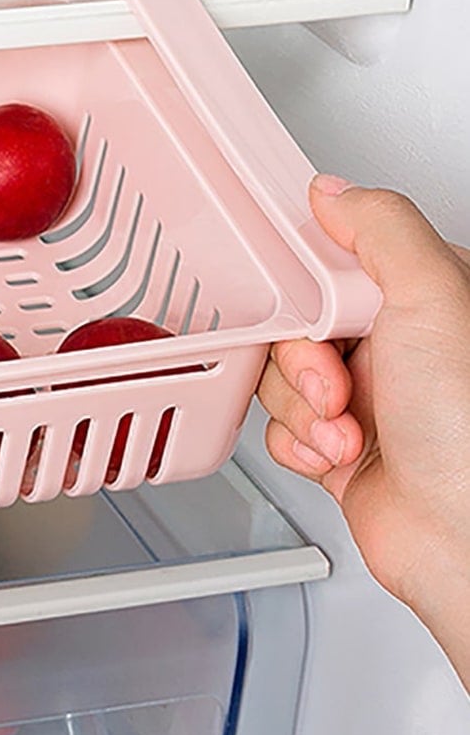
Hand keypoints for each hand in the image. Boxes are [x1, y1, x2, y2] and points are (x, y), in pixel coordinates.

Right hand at [259, 178, 469, 685]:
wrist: (466, 543)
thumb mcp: (433, 295)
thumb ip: (381, 228)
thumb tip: (333, 191)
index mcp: (426, 297)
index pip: (338, 257)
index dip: (308, 277)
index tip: (302, 295)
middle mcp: (402, 346)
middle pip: (300, 317)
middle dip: (302, 352)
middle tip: (333, 373)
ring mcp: (372, 399)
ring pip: (284, 372)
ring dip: (301, 402)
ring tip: (344, 422)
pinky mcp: (345, 450)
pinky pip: (283, 425)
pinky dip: (298, 440)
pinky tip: (334, 450)